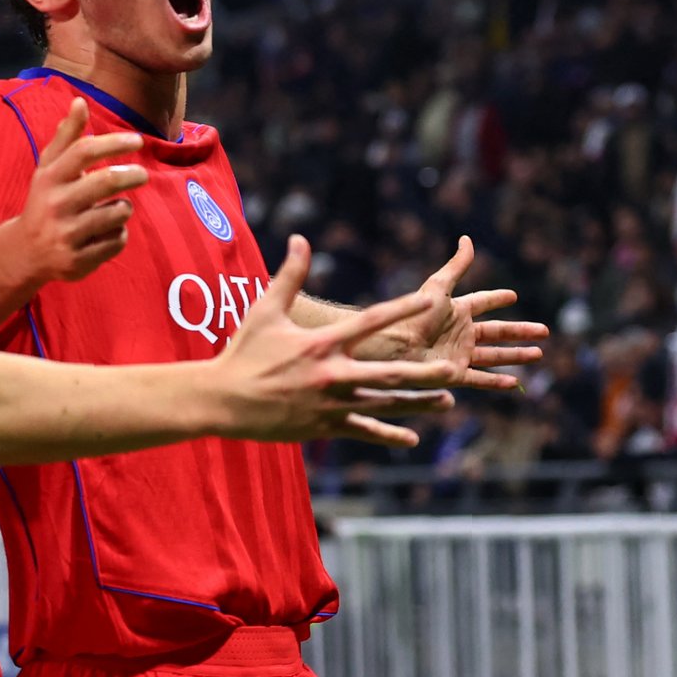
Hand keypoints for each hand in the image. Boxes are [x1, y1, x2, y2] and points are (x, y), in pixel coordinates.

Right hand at [11, 98, 148, 284]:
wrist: (25, 252)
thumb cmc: (44, 200)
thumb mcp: (48, 168)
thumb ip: (67, 136)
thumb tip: (80, 101)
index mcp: (49, 178)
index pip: (83, 151)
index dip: (113, 142)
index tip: (137, 140)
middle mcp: (55, 205)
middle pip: (105, 182)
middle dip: (131, 175)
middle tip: (142, 174)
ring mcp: (66, 234)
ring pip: (117, 213)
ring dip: (124, 208)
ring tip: (115, 208)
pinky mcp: (78, 260)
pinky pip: (116, 241)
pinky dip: (118, 233)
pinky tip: (106, 232)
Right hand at [212, 236, 458, 448]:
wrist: (222, 399)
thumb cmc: (243, 351)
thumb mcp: (264, 310)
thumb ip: (289, 275)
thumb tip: (301, 238)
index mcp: (322, 343)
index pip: (370, 322)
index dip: (402, 309)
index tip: (431, 300)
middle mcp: (332, 374)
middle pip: (388, 374)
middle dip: (423, 372)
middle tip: (454, 368)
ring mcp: (330, 403)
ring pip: (383, 404)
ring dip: (418, 403)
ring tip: (448, 401)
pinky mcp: (324, 426)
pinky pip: (363, 430)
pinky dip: (388, 435)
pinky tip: (412, 438)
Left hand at [372, 236, 549, 390]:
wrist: (395, 344)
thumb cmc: (415, 313)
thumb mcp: (439, 286)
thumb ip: (456, 266)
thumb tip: (467, 239)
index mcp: (456, 311)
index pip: (482, 303)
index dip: (496, 299)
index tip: (513, 296)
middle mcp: (460, 333)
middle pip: (497, 332)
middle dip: (520, 332)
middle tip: (544, 331)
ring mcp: (458, 354)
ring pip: (494, 356)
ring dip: (516, 356)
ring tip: (538, 354)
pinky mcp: (454, 374)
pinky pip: (480, 379)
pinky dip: (497, 382)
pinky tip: (516, 383)